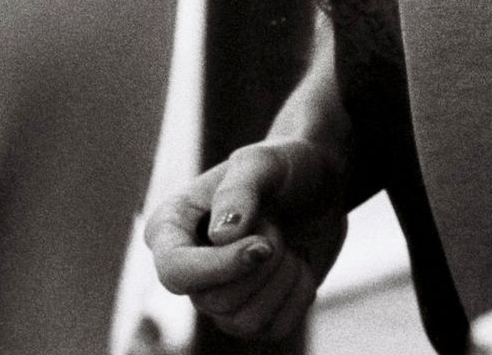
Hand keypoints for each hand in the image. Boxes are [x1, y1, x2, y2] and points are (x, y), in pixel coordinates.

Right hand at [145, 140, 347, 341]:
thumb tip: (220, 236)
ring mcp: (218, 296)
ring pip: (244, 322)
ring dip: (282, 278)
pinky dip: (299, 293)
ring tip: (287, 242)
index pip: (175, 271)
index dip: (219, 267)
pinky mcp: (251, 314)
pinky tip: (298, 262)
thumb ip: (239, 190)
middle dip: (262, 265)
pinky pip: (274, 329)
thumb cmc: (283, 167)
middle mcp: (188, 267)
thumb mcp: (262, 162)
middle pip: (216, 302)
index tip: (262, 247)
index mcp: (171, 226)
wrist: (320, 184)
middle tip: (276, 226)